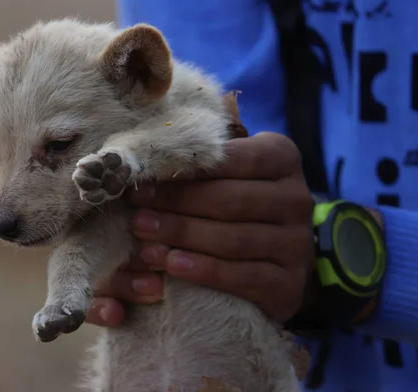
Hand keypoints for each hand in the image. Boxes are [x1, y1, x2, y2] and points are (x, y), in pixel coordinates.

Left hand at [86, 132, 314, 326]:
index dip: (185, 171)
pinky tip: (173, 266)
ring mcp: (298, 244)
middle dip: (177, 207)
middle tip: (137, 214)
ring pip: (233, 240)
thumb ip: (201, 159)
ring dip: (184, 239)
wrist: (275, 256)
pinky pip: (243, 277)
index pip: (235, 158)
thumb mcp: (228, 172)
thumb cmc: (237, 202)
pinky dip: (204, 271)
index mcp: (282, 158)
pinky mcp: (290, 284)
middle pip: (231, 201)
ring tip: (145, 242)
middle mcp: (297, 199)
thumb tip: (146, 152)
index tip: (141, 183)